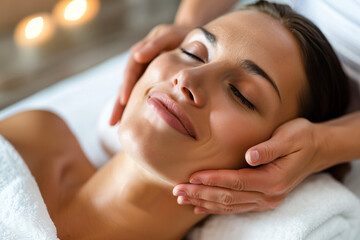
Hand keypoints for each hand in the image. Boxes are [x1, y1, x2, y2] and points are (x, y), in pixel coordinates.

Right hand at [109, 24, 191, 125]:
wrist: (195, 41)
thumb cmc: (181, 37)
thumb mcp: (168, 35)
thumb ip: (155, 44)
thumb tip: (136, 56)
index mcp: (141, 55)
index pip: (130, 72)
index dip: (127, 86)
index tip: (123, 101)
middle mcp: (140, 68)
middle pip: (126, 87)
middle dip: (119, 106)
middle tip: (112, 123)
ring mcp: (146, 77)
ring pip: (133, 95)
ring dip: (125, 111)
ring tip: (117, 127)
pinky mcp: (155, 85)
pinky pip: (145, 99)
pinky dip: (139, 110)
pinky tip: (136, 123)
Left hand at [173, 118, 326, 213]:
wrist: (317, 149)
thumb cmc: (302, 138)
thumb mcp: (290, 136)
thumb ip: (268, 148)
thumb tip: (249, 156)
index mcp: (274, 179)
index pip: (237, 182)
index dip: (213, 179)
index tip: (192, 176)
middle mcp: (270, 195)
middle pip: (229, 198)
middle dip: (201, 194)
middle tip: (178, 190)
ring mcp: (266, 200)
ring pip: (230, 205)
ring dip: (205, 202)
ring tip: (182, 198)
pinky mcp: (263, 199)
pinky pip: (236, 207)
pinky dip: (217, 207)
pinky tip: (200, 206)